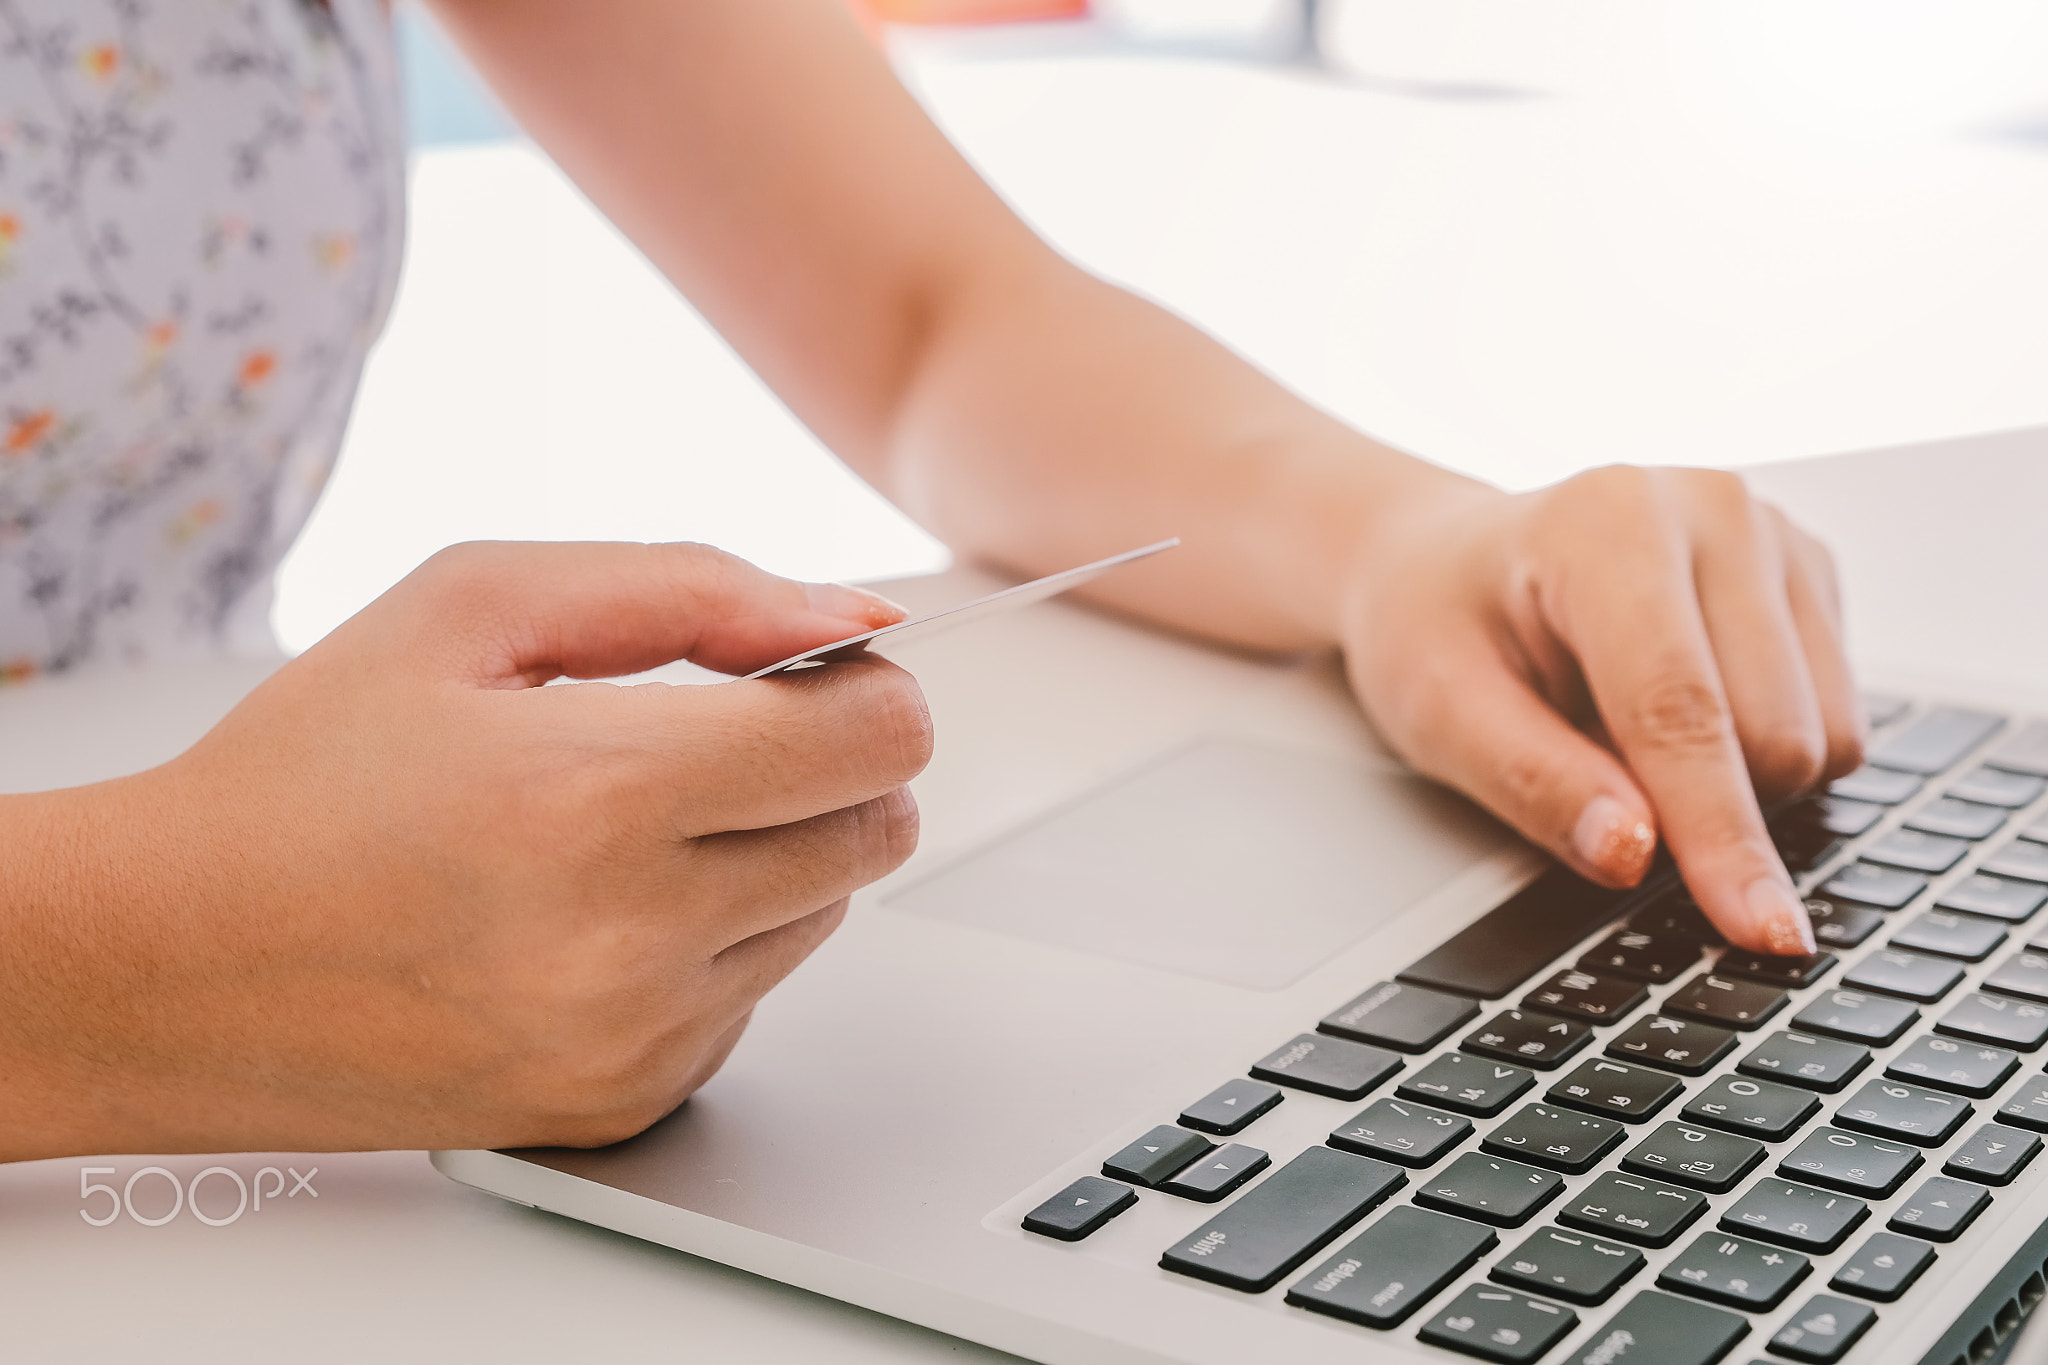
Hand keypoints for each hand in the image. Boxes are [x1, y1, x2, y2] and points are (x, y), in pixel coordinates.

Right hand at [0, 543, 929, 1160]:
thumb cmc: (309, 773)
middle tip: (709, 744)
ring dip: (764, 856)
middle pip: (876, 830)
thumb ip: (693, 590)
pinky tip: (590, 917)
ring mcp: (633, 1039)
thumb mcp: (475, 608)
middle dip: (824, 767)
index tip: (811, 677)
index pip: (876, 739)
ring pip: (824, 912)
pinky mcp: (626, 1101)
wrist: (172, 964)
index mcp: (597, 794)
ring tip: (617, 833)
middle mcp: (631, 940)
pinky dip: (710, 944)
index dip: (865, 688)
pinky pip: (754, 995)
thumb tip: (856, 620)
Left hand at [1340, 466, 1861, 954]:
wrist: (1444, 561)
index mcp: (1609, 524)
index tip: (1761, 932)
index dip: (1719, 835)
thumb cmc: (1434, 624)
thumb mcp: (1440, 710)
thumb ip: (1536, 784)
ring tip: (1623, 727)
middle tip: (1593, 771)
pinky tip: (1682, 713)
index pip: (1682, 711)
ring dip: (1736, 783)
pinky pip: (1837, 721)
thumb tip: (1634, 855)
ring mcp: (1775, 537)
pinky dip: (1761, 753)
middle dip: (1703, 809)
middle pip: (1775, 736)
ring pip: (1824, 738)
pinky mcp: (1811, 576)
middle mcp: (1712, 510)